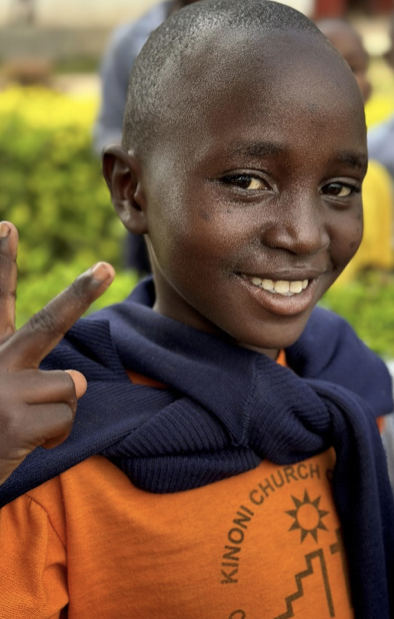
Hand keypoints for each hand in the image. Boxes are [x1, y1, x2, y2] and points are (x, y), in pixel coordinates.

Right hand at [0, 222, 114, 486]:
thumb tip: (80, 380)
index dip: (1, 262)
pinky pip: (66, 419)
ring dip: (57, 410)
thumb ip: (30, 375)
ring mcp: (4, 390)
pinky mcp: (15, 421)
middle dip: (80, 293)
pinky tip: (23, 444)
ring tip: (20, 427)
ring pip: (70, 386)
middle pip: (48, 323)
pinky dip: (54, 436)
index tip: (6, 226)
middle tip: (107, 267)